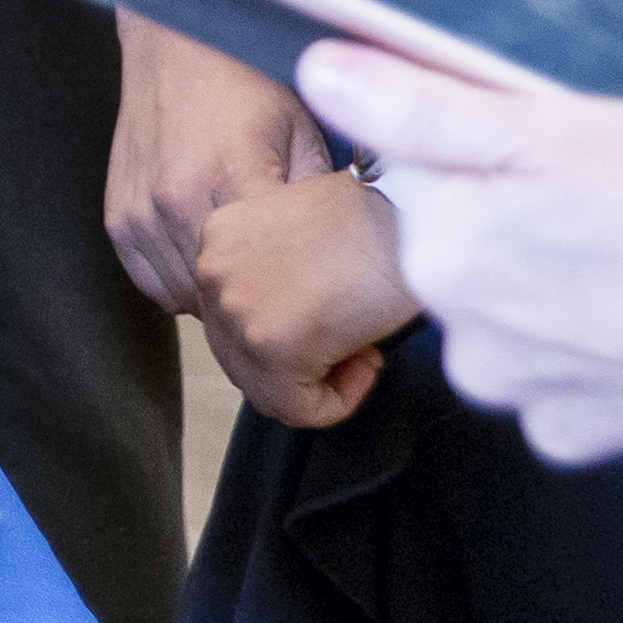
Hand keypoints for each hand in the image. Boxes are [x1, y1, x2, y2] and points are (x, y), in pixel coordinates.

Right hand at [110, 15, 341, 313]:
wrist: (176, 45)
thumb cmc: (242, 81)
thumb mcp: (304, 131)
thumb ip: (318, 200)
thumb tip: (353, 259)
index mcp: (231, 175)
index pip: (272, 280)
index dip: (304, 303)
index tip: (323, 306)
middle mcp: (175, 198)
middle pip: (227, 300)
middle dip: (260, 306)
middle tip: (288, 296)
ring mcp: (139, 212)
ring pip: (187, 300)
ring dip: (219, 296)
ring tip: (247, 273)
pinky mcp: (117, 217)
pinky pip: (152, 284)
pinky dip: (181, 282)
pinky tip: (209, 258)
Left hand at [189, 168, 416, 428]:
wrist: (411, 214)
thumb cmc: (379, 220)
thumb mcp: (304, 239)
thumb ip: (276, 281)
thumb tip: (286, 332)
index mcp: (219, 238)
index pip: (233, 320)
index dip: (289, 334)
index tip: (334, 318)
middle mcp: (212, 271)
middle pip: (241, 360)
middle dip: (299, 365)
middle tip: (352, 340)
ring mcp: (235, 309)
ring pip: (268, 390)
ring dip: (321, 381)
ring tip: (362, 344)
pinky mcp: (270, 345)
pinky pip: (299, 408)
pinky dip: (340, 400)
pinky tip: (367, 358)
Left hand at [306, 40, 622, 463]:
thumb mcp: (560, 128)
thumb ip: (423, 105)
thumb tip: (322, 71)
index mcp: (442, 252)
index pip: (422, 169)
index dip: (491, 146)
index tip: (558, 150)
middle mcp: (464, 341)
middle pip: (467, 241)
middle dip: (523, 214)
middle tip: (617, 203)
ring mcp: (527, 398)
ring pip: (518, 304)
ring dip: (564, 278)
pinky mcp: (587, 436)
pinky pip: (569, 367)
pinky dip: (605, 340)